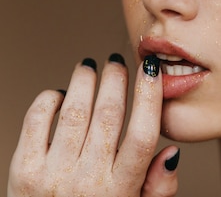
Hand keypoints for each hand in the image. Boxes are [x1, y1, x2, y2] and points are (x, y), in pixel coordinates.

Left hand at [7, 54, 177, 196]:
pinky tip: (61, 94)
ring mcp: (54, 174)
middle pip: (109, 115)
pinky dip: (49, 100)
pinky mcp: (24, 170)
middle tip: (117, 62)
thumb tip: (171, 153)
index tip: (152, 69)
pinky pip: (36, 121)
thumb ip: (159, 187)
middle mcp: (88, 180)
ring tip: (89, 67)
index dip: (149, 97)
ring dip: (84, 81)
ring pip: (75, 112)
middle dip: (115, 79)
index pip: (143, 135)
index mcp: (121, 189)